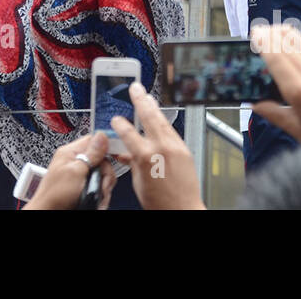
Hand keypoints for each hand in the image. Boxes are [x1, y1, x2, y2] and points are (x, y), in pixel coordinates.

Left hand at [21, 132, 114, 210]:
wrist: (49, 213)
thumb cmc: (54, 195)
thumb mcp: (75, 172)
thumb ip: (90, 155)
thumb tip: (102, 135)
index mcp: (71, 152)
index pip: (94, 140)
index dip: (106, 149)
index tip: (114, 159)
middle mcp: (76, 162)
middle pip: (102, 160)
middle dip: (105, 175)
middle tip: (101, 186)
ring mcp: (81, 175)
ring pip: (102, 175)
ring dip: (104, 188)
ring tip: (98, 198)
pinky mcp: (84, 187)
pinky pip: (99, 186)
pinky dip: (101, 195)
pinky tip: (97, 202)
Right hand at [110, 82, 204, 209]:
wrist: (183, 211)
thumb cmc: (160, 203)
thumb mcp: (138, 182)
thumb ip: (132, 162)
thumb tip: (126, 153)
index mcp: (145, 157)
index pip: (128, 133)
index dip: (119, 124)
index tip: (115, 119)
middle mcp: (162, 148)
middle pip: (149, 117)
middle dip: (140, 100)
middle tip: (135, 88)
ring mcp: (176, 148)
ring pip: (163, 121)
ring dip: (154, 107)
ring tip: (147, 96)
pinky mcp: (185, 150)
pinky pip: (172, 131)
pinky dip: (163, 123)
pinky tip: (159, 118)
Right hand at [250, 22, 300, 152]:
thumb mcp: (297, 130)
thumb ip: (275, 114)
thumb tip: (256, 105)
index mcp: (298, 91)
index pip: (276, 58)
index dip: (264, 43)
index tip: (256, 33)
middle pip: (289, 47)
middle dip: (273, 35)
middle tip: (262, 28)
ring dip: (289, 35)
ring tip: (278, 28)